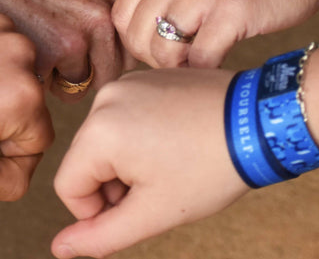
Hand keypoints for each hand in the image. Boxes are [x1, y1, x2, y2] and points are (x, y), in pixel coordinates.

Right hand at [0, 0, 131, 100]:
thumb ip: (102, 10)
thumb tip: (128, 52)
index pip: (132, 45)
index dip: (105, 54)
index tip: (78, 46)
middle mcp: (104, 8)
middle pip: (115, 70)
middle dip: (87, 72)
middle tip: (52, 50)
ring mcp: (82, 30)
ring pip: (90, 84)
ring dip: (65, 80)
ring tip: (36, 50)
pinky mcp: (55, 50)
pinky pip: (62, 92)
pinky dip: (40, 83)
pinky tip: (20, 54)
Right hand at [52, 68, 248, 258]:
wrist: (259, 121)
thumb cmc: (210, 168)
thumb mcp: (153, 213)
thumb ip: (101, 236)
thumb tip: (59, 248)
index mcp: (99, 131)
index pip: (68, 187)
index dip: (96, 212)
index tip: (138, 210)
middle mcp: (105, 99)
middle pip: (85, 161)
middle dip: (114, 186)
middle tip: (160, 190)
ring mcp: (126, 83)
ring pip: (104, 141)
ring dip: (127, 163)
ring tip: (170, 166)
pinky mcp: (145, 78)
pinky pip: (124, 118)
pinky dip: (139, 138)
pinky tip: (174, 145)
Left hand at [112, 0, 318, 67]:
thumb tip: (142, 42)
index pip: (121, 16)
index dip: (137, 43)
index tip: (160, 50)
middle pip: (137, 38)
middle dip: (156, 61)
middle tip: (182, 62)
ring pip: (163, 53)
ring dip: (180, 69)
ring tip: (200, 63)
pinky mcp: (232, 10)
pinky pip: (200, 59)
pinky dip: (206, 72)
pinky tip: (220, 64)